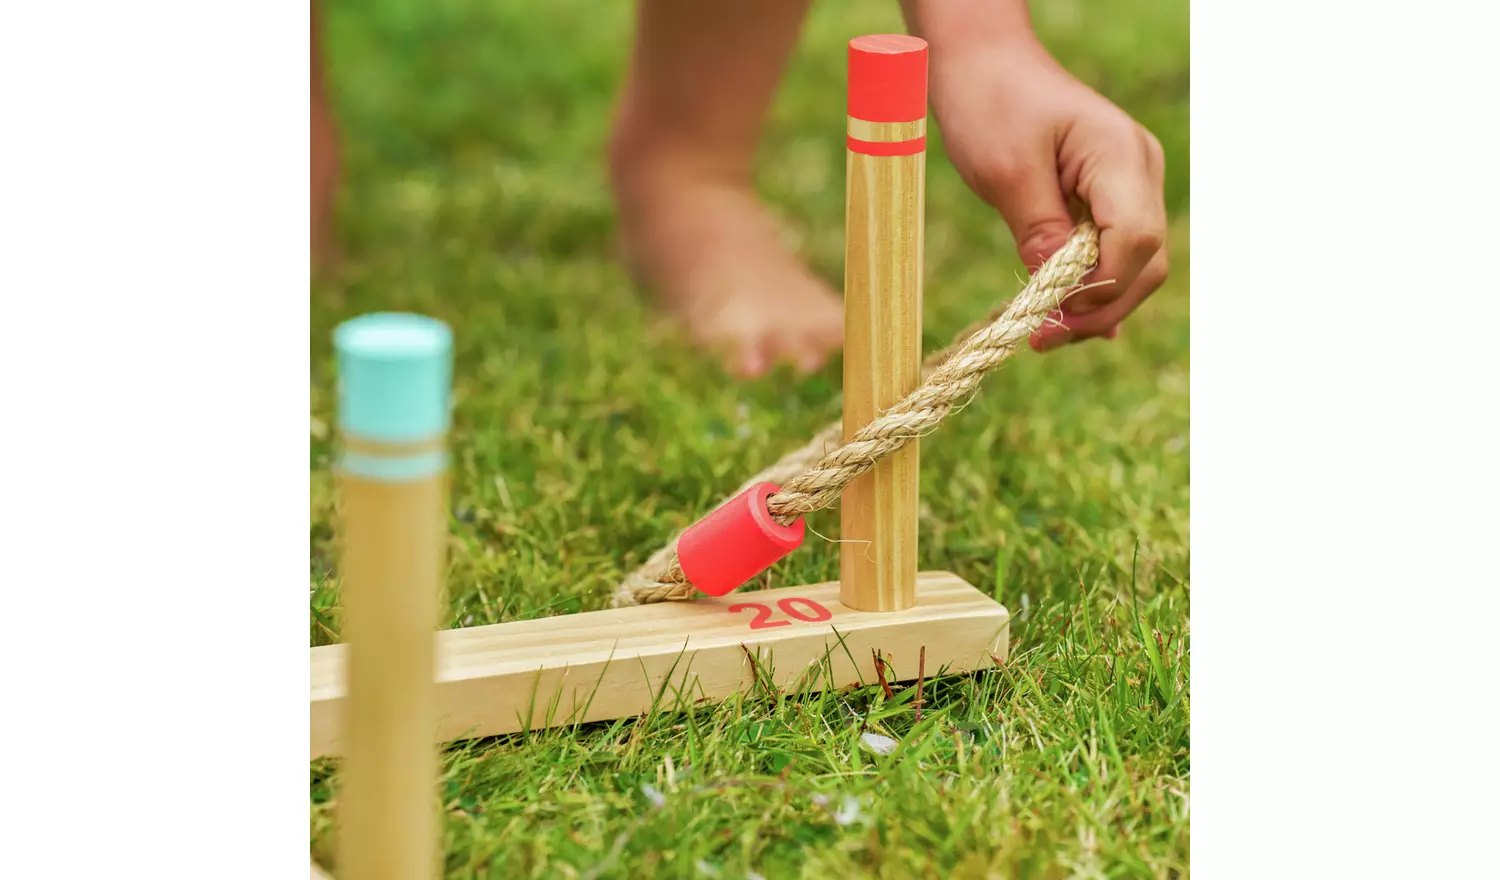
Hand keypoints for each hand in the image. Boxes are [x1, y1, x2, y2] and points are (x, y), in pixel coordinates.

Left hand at [929, 38, 1168, 350]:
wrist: (985, 65)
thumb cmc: (990, 104)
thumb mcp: (1005, 171)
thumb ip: (1039, 231)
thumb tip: (1059, 292)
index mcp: (1120, 155)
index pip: (1134, 240)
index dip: (1099, 289)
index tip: (1050, 317)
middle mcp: (1140, 169)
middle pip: (1145, 261)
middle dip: (1099, 308)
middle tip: (1042, 340)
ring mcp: (1131, 183)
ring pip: (1136, 264)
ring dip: (1096, 304)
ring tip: (1045, 334)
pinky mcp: (1110, 196)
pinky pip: (1116, 251)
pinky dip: (1093, 287)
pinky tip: (1068, 322)